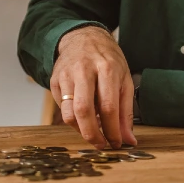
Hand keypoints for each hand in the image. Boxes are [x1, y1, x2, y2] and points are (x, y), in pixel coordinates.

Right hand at [50, 26, 136, 148]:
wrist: (83, 37)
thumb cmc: (107, 59)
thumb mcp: (124, 79)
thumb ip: (126, 111)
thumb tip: (129, 139)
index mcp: (107, 69)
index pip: (108, 107)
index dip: (112, 131)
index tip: (117, 143)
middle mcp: (84, 70)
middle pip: (84, 110)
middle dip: (92, 135)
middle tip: (100, 145)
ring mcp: (66, 75)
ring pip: (68, 113)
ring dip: (80, 130)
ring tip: (92, 131)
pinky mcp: (54, 80)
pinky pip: (62, 108)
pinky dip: (73, 119)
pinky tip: (83, 116)